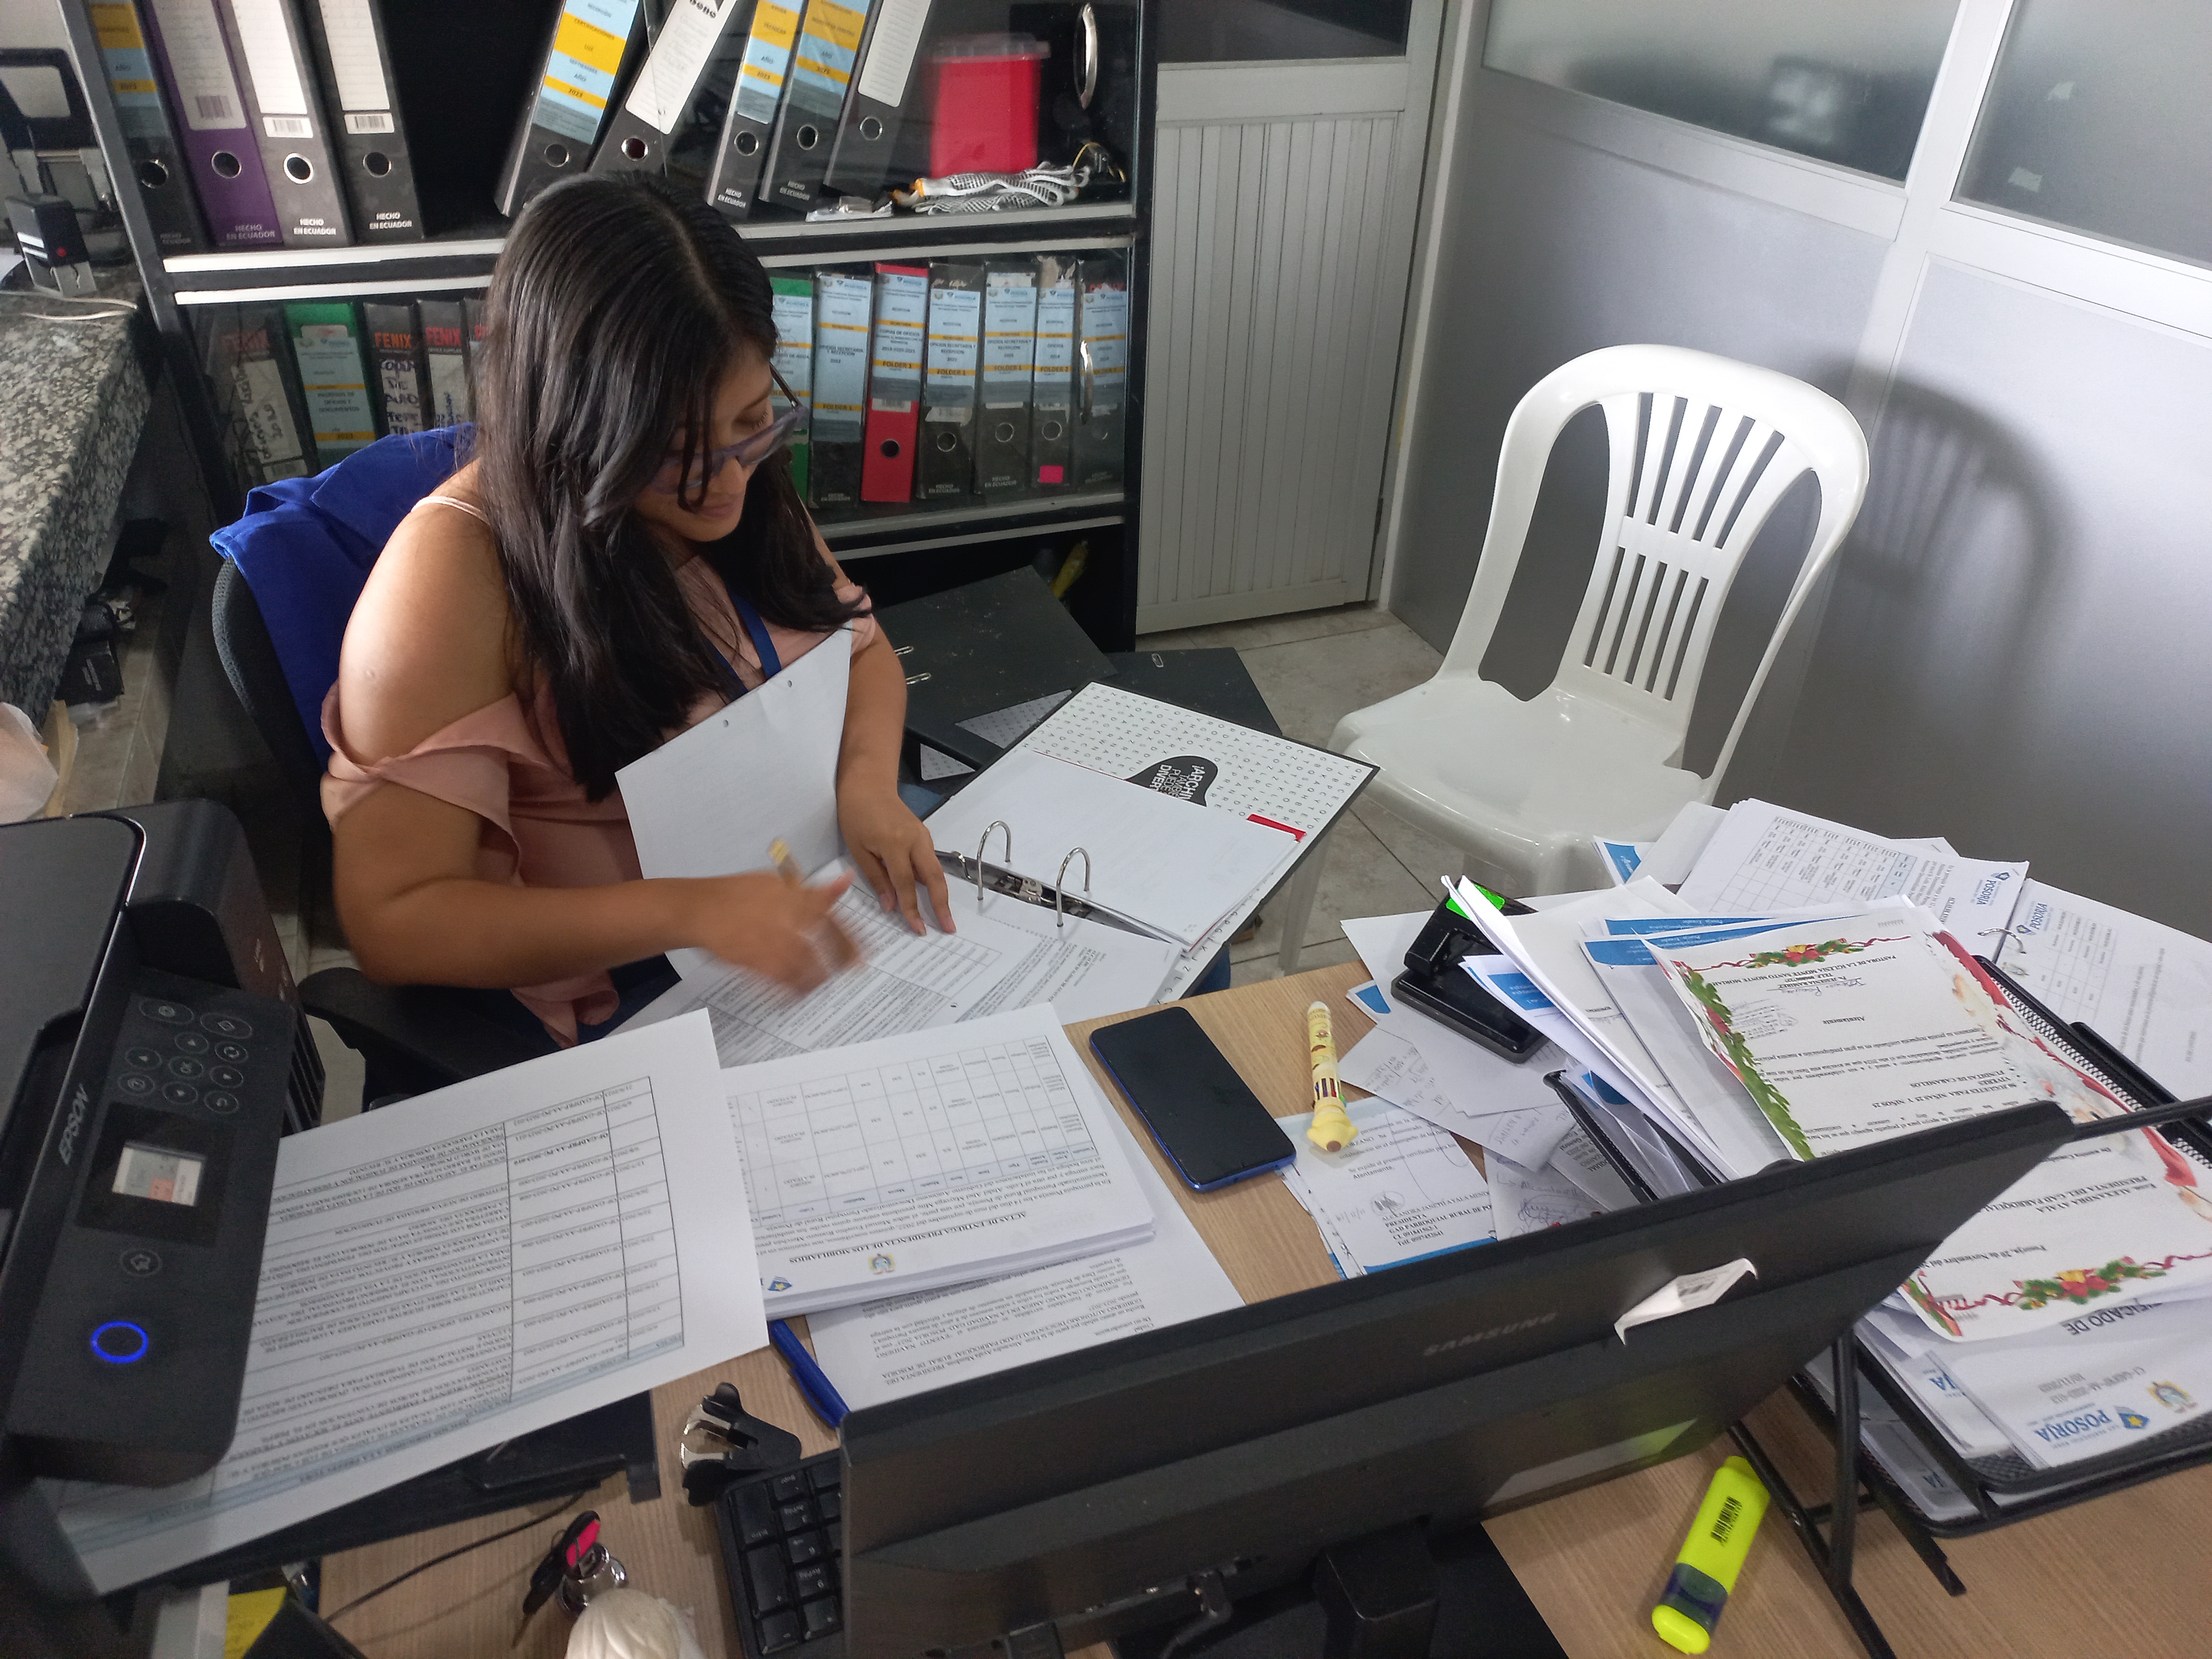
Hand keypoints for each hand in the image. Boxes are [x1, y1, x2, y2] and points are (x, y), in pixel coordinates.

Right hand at [682, 871, 860, 991]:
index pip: (832, 917)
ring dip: (817, 978)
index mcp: (793, 897)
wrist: (700, 907)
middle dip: (842, 959)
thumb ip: (814, 889)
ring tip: (822, 982)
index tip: (866, 951)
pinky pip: (780, 980)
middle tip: (853, 970)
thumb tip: (846, 881)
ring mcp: (768, 940)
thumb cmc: (737, 893)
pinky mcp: (753, 959)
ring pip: (804, 966)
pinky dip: (791, 989)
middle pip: (823, 944)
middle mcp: (784, 918)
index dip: (852, 937)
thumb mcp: (779, 883)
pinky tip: (797, 993)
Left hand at [839, 784, 953, 933]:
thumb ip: (876, 878)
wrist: (868, 785)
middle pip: (934, 877)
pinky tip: (933, 896)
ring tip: (945, 916)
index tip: (918, 928)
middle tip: (949, 927)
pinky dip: (934, 880)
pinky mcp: (924, 835)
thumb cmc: (856, 815)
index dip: (912, 908)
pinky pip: (931, 861)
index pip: (906, 884)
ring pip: (937, 870)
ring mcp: (922, 836)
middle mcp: (914, 840)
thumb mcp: (858, 850)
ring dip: (942, 894)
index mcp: (894, 844)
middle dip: (942, 905)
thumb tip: (890, 906)